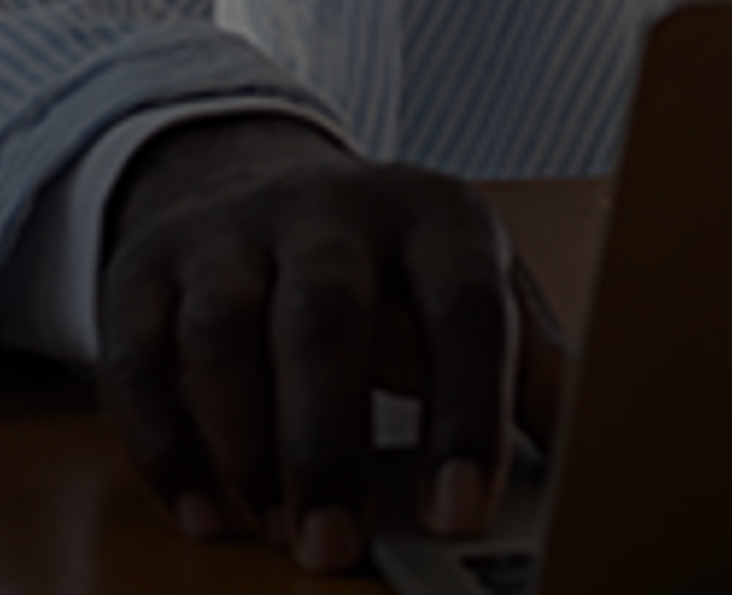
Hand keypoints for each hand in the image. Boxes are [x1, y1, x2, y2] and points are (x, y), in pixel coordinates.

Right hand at [96, 111, 565, 573]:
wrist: (256, 181)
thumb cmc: (389, 271)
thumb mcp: (475, 290)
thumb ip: (533, 368)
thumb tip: (594, 450)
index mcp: (432, 214)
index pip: (462, 304)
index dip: (466, 411)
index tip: (461, 515)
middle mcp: (329, 210)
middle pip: (325, 314)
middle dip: (329, 441)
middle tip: (335, 549)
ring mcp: (231, 235)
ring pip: (225, 331)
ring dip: (246, 443)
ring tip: (276, 531)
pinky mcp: (146, 271)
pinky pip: (137, 359)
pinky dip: (165, 445)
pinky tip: (204, 513)